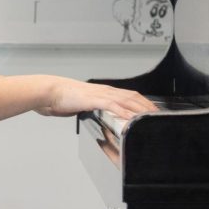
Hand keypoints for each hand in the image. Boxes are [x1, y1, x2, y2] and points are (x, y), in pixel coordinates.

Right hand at [35, 77, 158, 118]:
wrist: (50, 92)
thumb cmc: (63, 98)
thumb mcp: (83, 105)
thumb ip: (93, 110)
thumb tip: (98, 118)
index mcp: (104, 92)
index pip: (129, 95)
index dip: (142, 102)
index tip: (152, 110)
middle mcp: (105, 91)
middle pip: (132, 96)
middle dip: (146, 105)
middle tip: (158, 114)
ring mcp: (100, 94)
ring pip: (125, 100)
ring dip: (139, 108)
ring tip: (150, 116)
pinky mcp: (93, 100)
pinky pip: (112, 105)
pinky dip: (123, 111)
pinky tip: (130, 117)